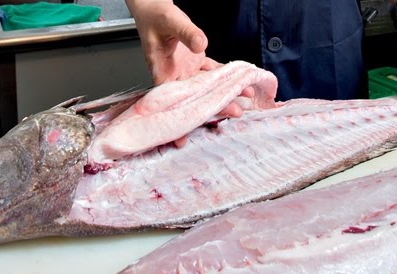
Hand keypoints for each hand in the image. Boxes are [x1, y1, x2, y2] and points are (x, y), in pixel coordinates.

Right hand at [125, 0, 254, 146]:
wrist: (153, 7)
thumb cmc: (154, 16)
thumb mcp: (170, 21)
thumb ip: (186, 32)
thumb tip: (201, 44)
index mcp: (162, 72)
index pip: (170, 102)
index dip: (176, 121)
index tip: (182, 137)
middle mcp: (175, 76)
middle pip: (194, 99)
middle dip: (213, 108)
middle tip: (233, 113)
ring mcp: (186, 71)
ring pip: (207, 89)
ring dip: (224, 95)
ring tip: (243, 101)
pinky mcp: (195, 62)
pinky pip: (213, 73)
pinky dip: (227, 79)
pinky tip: (242, 83)